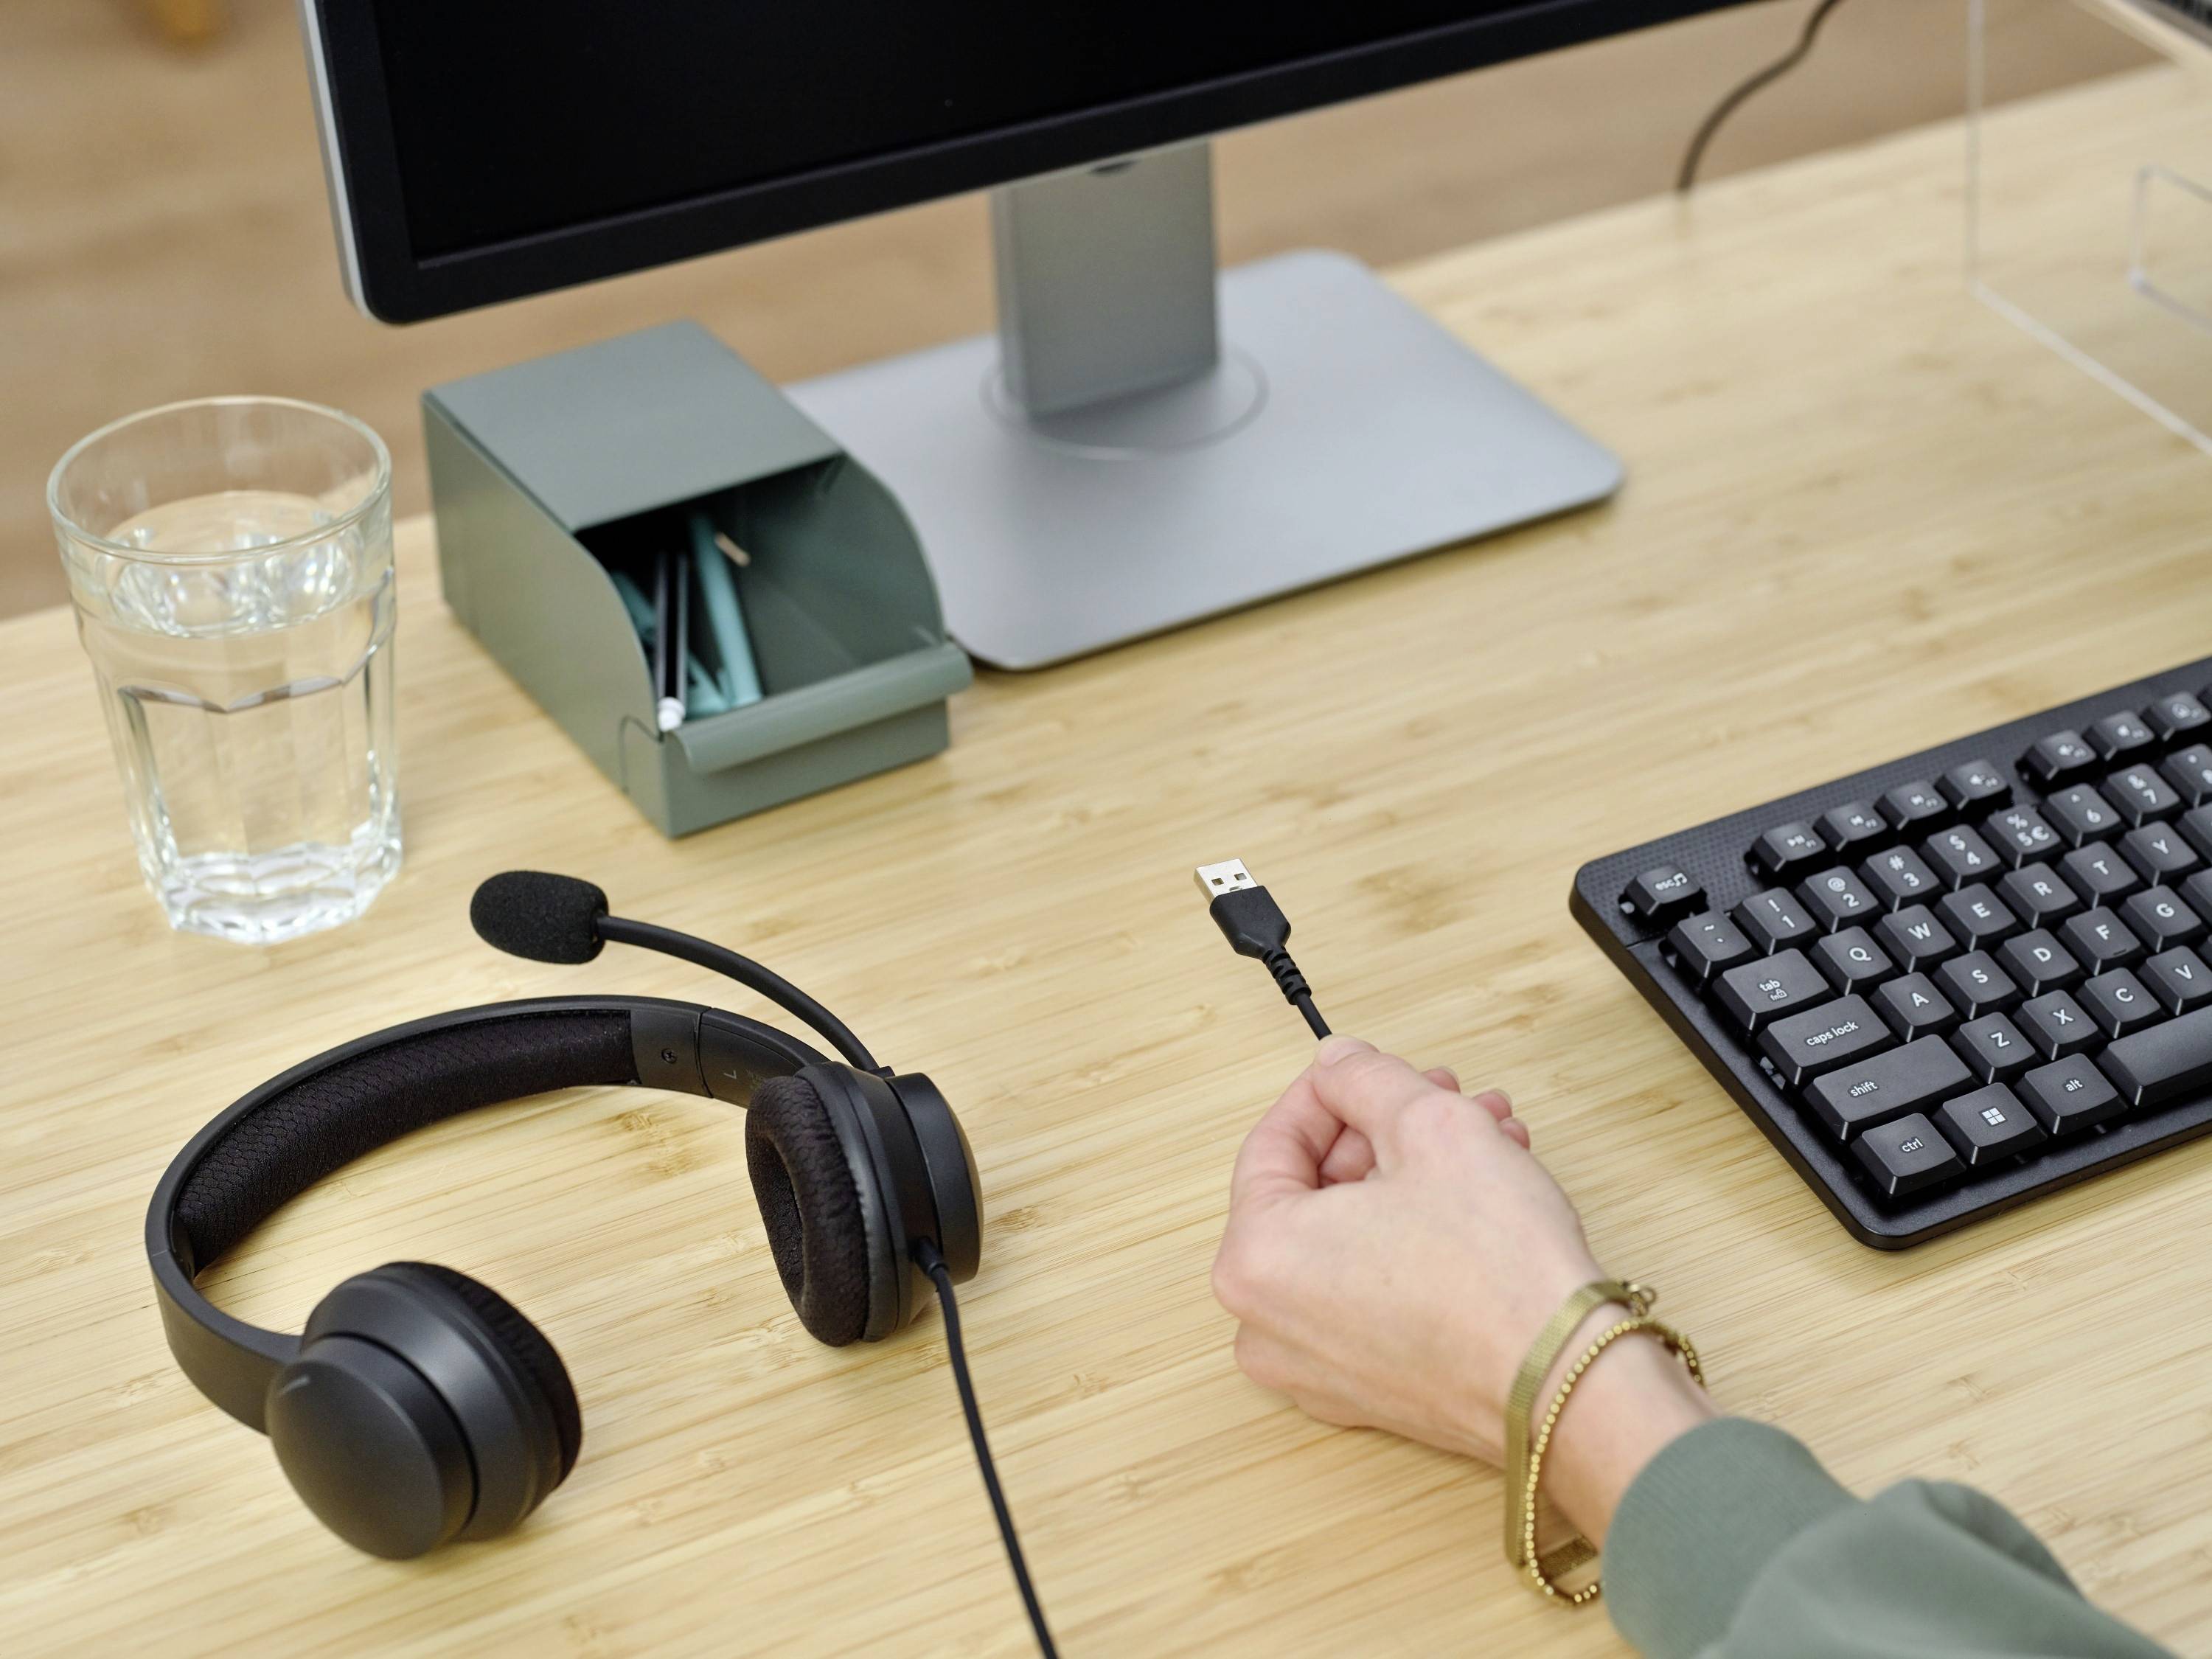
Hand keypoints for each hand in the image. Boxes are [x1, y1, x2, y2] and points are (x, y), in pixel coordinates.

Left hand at [1211, 1036, 1713, 1543]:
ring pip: (1353, 1238)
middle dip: (1389, 1134)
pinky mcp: (1365, 1392)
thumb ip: (1366, 1080)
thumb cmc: (1497, 1270)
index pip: (1273, 1144)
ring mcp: (1314, 1367)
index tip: (1370, 1069)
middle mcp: (1266, 1323)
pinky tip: (1482, 1198)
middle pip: (1317, 1192)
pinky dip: (1416, 1240)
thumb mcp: (1429, 1126)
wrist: (1568, 1384)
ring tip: (1488, 1139)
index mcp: (1255, 1257)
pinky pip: (1372, 1291)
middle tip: (1444, 1099)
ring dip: (1416, 1178)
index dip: (1331, 1092)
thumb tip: (1339, 1064)